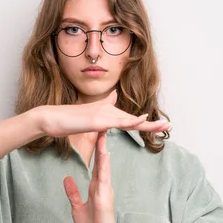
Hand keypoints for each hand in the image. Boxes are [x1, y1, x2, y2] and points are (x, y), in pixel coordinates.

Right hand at [36, 89, 170, 137]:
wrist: (53, 119)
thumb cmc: (69, 119)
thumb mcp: (88, 115)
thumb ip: (102, 106)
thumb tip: (113, 95)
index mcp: (108, 114)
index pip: (130, 120)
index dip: (146, 124)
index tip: (161, 126)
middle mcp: (108, 111)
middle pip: (134, 120)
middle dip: (152, 124)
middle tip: (169, 126)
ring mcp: (103, 115)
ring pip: (129, 120)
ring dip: (148, 124)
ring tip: (163, 126)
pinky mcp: (97, 120)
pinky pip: (116, 122)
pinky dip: (130, 121)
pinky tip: (142, 120)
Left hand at [63, 130, 119, 222]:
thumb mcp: (77, 207)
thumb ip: (73, 192)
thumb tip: (67, 177)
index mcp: (96, 187)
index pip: (96, 164)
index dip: (95, 149)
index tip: (95, 134)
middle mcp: (102, 186)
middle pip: (102, 161)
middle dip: (101, 144)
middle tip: (102, 125)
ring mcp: (105, 192)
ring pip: (104, 167)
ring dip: (104, 151)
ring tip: (103, 135)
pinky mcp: (104, 199)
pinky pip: (103, 180)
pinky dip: (104, 168)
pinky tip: (104, 157)